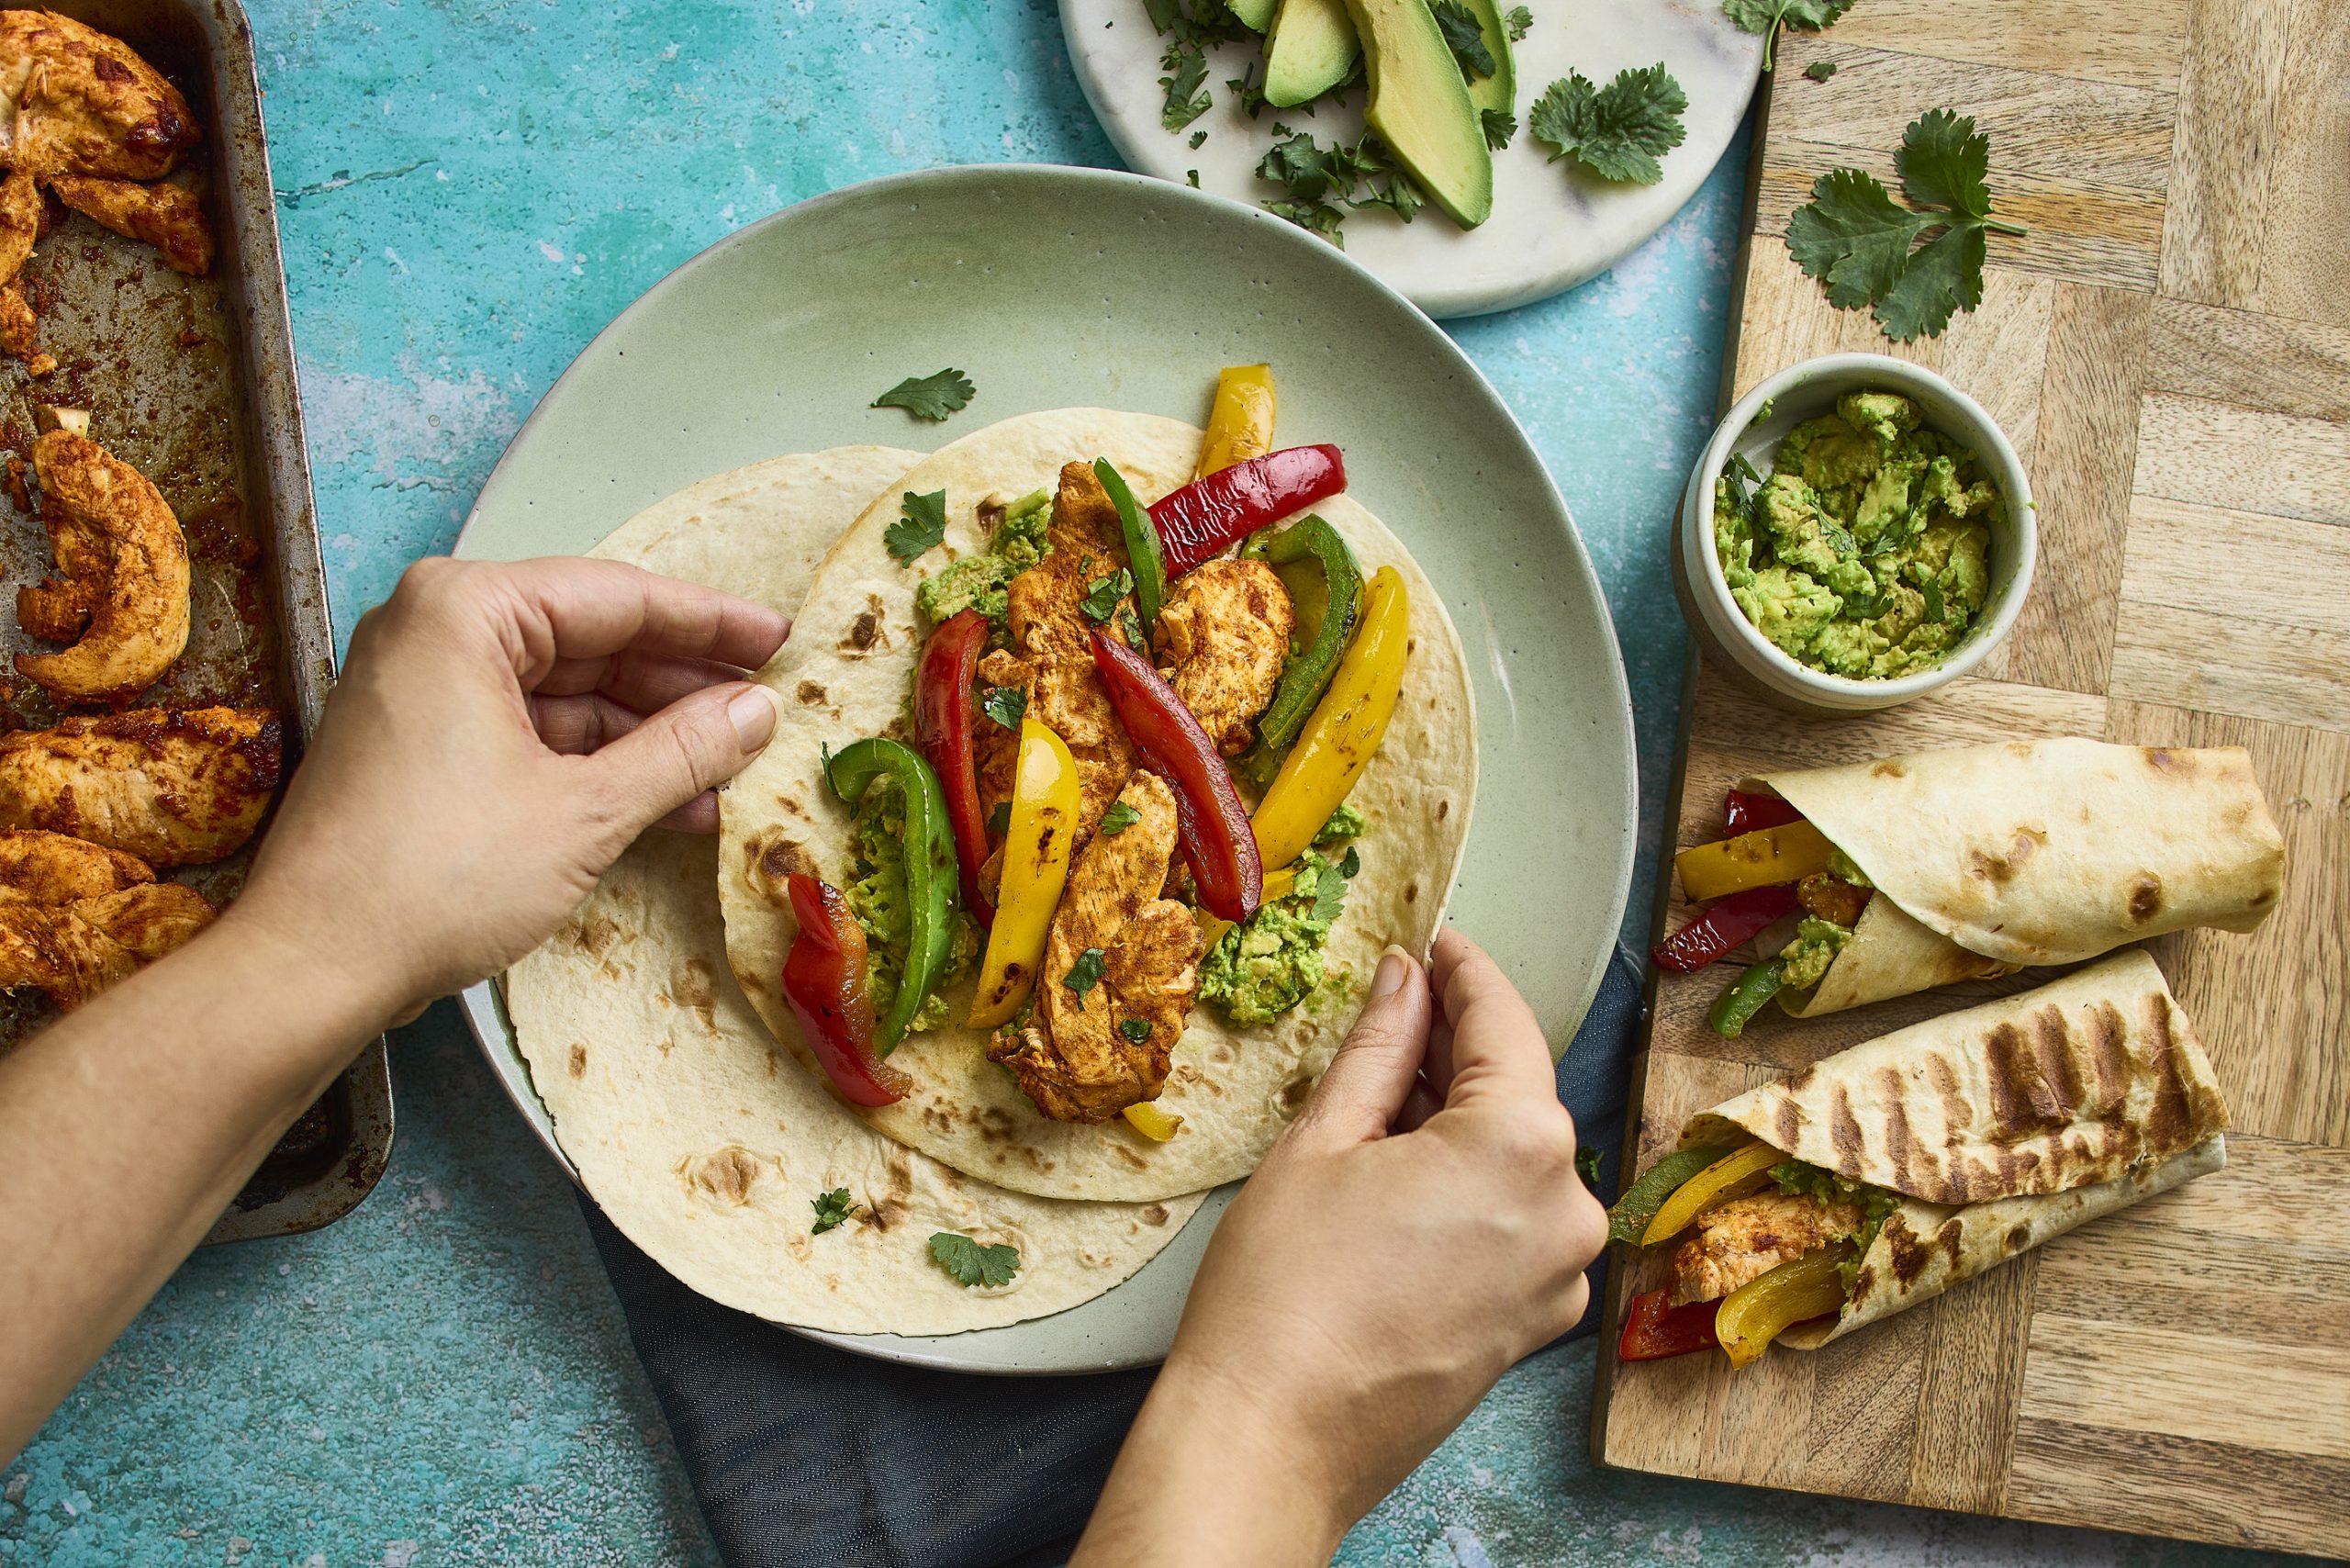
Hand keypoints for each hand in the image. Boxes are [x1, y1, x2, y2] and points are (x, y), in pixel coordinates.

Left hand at [232, 555, 785, 1026]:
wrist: (313, 966)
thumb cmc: (431, 877)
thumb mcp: (585, 810)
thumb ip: (682, 749)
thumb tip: (756, 710)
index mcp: (464, 610)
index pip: (617, 596)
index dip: (711, 623)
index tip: (780, 639)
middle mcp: (436, 631)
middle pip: (592, 640)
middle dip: (682, 685)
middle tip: (766, 707)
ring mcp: (425, 689)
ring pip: (567, 692)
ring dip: (649, 733)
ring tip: (733, 767)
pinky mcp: (423, 746)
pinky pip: (532, 732)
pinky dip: (598, 763)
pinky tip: (670, 800)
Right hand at [1074, 930, 1607, 1564]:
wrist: (1273, 1439)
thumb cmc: (1282, 1295)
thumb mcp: (1323, 1141)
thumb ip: (1380, 1048)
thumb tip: (1405, 980)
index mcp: (1522, 1145)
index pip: (1502, 1021)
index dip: (1461, 970)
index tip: (1431, 940)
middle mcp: (1565, 1208)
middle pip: (1517, 1090)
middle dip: (1455, 1046)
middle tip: (1390, 1007)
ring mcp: (1558, 1274)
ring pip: (1515, 1157)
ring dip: (1458, 1116)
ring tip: (1379, 1095)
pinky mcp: (1537, 1321)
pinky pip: (1514, 1219)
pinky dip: (1468, 1182)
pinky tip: (1400, 1172)